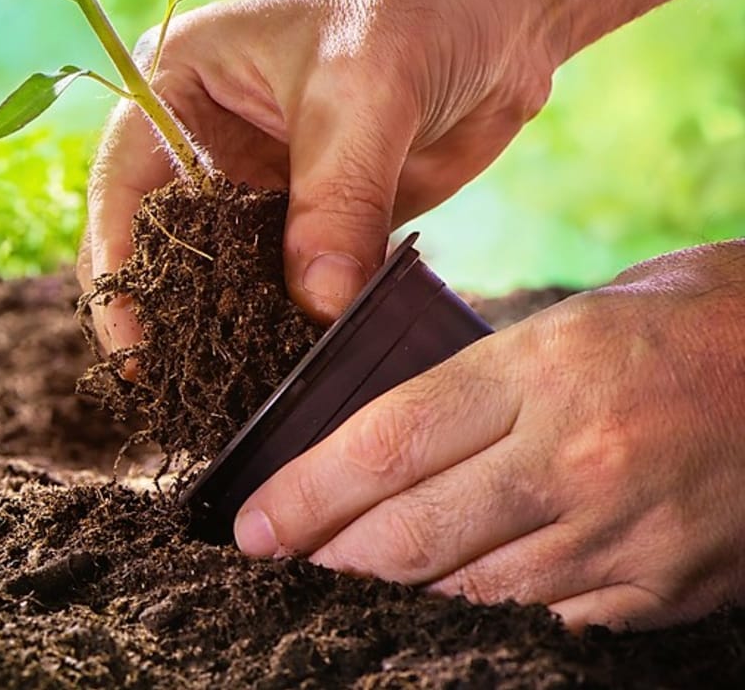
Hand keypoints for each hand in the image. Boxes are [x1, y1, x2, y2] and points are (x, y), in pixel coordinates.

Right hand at [77, 0, 558, 348]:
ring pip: (225, 278)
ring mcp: (260, 189)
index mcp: (176, 88)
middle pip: (162, 246)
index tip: (132, 341)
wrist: (508, 4)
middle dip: (166, 315)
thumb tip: (315, 304)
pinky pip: (293, 291)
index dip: (120, 264)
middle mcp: (203, 144)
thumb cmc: (416, 6)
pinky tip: (298, 373)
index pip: (124, 187)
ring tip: (229, 400)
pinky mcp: (318, 224)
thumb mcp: (366, 88)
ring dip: (231, 331)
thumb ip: (338, 194)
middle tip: (173, 392)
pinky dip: (294, 331)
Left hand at [232, 243, 744, 628]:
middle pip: (415, 531)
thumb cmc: (690, 324)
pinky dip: (486, 619)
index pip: (388, 442)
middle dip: (328, 557)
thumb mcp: (574, 319)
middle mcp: (578, 456)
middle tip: (274, 566)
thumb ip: (481, 376)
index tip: (253, 522)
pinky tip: (443, 613)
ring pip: (471, 590)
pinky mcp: (664, 589)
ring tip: (339, 591)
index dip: (307, 493)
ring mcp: (624, 532)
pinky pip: (546, 623)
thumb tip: (382, 436)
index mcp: (545, 368)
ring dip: (392, 598)